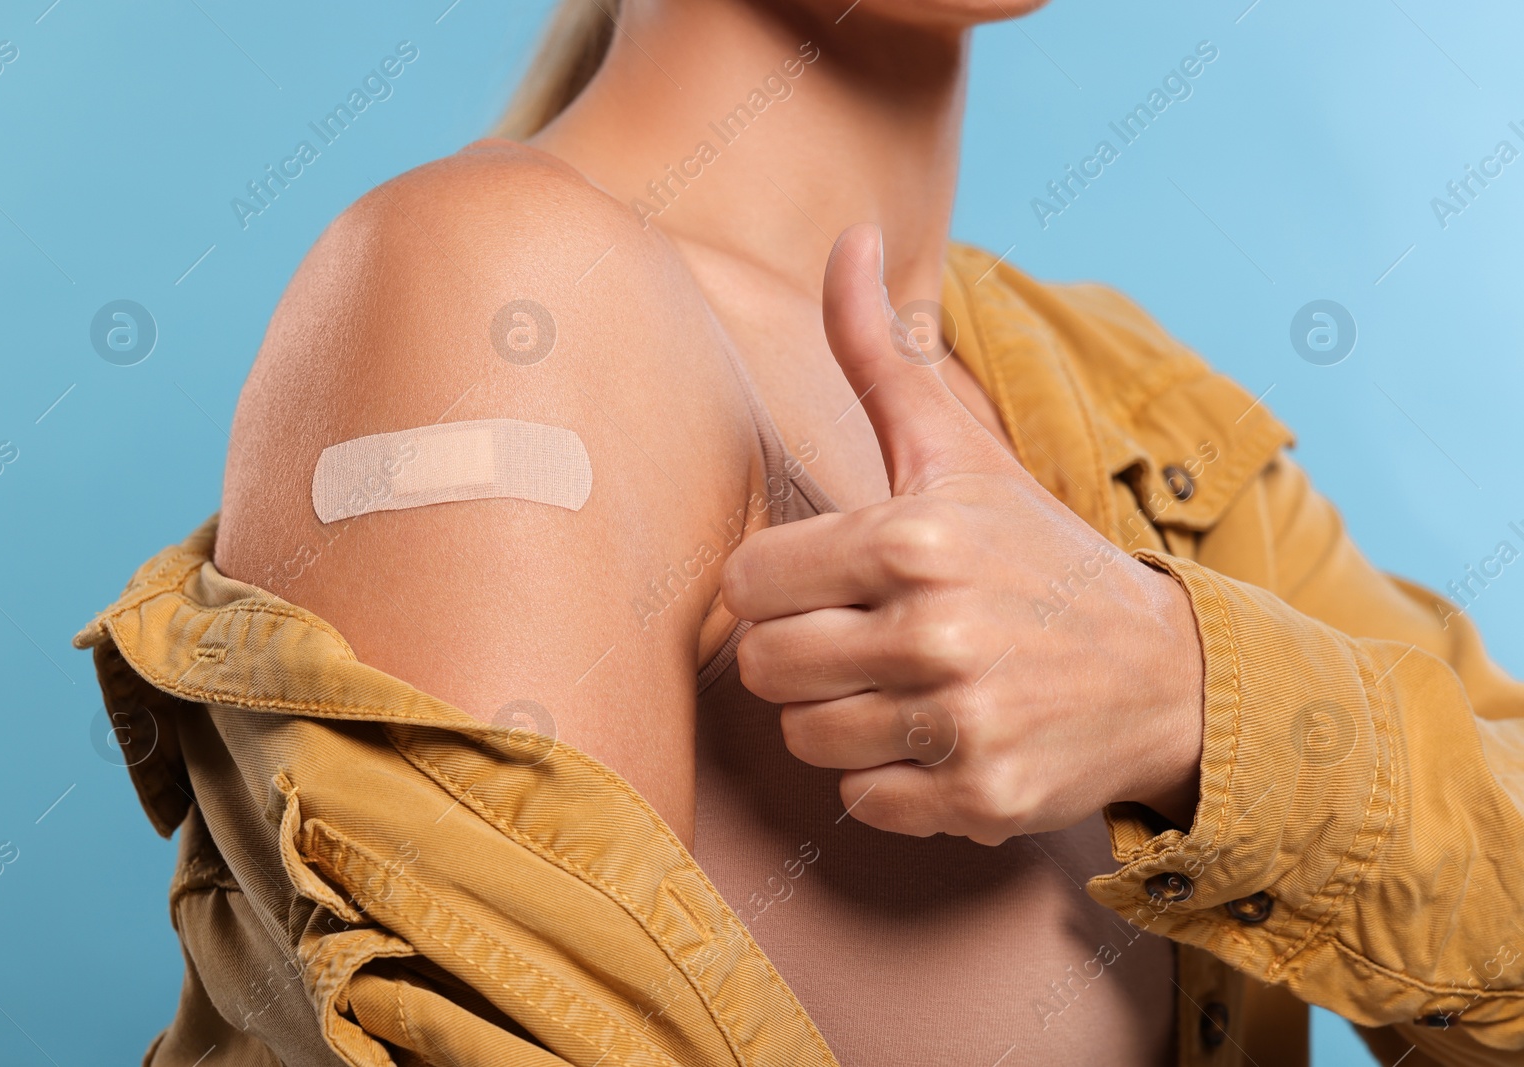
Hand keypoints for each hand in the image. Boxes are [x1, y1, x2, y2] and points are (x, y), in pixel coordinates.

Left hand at [719, 223, 1205, 843]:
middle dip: (799, 653)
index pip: (746, 583)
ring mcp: (961, 722)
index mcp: (912, 537)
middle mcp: (934, 631)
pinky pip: (860, 802)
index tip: (821, 582)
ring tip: (901, 686)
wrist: (1166, 672)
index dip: (776, 584)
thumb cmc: (1038, 552)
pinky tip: (938, 738)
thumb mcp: (960, 450)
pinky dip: (888, 779)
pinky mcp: (983, 799)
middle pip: (763, 667)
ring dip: (840, 717)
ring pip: (804, 738)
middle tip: (857, 638)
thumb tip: (847, 237)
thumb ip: (881, 353)